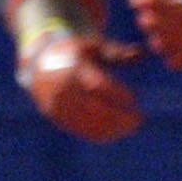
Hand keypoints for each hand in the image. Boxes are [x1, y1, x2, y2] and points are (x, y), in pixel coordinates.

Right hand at [20, 31, 142, 141]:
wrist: (41, 62)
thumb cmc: (77, 53)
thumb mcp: (93, 47)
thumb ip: (116, 52)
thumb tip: (141, 52)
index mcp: (72, 68)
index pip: (98, 85)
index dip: (118, 94)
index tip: (135, 99)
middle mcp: (62, 88)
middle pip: (94, 108)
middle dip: (119, 116)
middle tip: (139, 118)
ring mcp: (57, 105)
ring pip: (88, 122)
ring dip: (113, 128)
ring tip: (131, 127)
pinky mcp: (57, 117)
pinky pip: (80, 129)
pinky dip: (101, 133)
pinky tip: (117, 132)